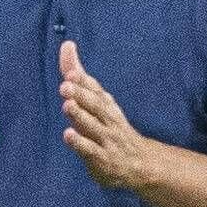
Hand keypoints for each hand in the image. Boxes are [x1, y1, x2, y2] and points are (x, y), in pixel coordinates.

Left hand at [58, 41, 149, 188]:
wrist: (140, 162)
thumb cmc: (111, 127)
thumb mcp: (97, 101)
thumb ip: (79, 76)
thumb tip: (66, 44)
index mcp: (106, 103)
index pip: (95, 89)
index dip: (83, 81)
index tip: (71, 72)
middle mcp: (108, 118)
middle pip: (95, 105)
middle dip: (81, 94)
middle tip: (65, 85)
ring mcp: (106, 138)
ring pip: (93, 125)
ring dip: (80, 115)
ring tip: (67, 105)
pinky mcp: (102, 158)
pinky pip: (91, 150)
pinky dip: (80, 143)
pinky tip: (68, 135)